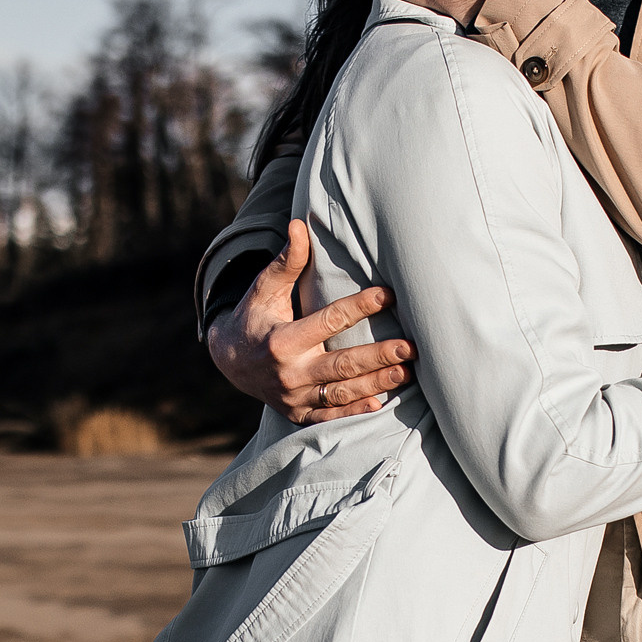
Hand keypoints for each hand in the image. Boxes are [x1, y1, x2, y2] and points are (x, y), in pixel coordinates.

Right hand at [205, 219, 416, 423]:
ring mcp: (293, 398)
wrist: (231, 361)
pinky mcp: (298, 414)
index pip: (328, 321)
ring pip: (341, 393)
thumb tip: (298, 225)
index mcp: (281, 341)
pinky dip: (354, 411)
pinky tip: (380, 402)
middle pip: (341, 364)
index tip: (388, 295)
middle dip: (378, 356)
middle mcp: (288, 373)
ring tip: (406, 372)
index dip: (360, 307)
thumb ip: (286, 262)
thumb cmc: (255, 317)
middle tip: (410, 347)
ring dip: (376, 383)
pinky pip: (329, 416)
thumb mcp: (264, 289)